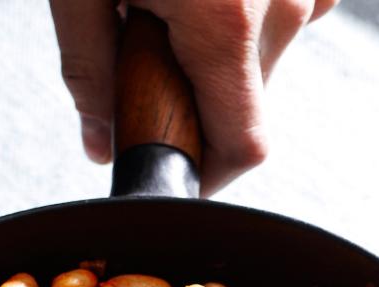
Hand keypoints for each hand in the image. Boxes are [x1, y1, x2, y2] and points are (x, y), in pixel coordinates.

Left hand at [50, 0, 338, 195]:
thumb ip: (88, 72)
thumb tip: (101, 144)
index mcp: (224, 23)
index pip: (240, 150)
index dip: (206, 177)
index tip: (175, 174)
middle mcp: (281, 1)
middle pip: (249, 108)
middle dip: (199, 105)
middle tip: (147, 51)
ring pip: (271, 58)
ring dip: (225, 57)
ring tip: (175, 4)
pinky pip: (290, 12)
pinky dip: (253, 17)